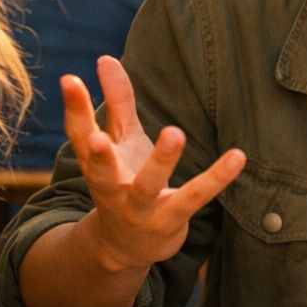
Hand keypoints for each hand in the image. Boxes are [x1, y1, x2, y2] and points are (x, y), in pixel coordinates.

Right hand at [61, 56, 244, 270]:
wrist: (126, 247)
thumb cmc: (123, 181)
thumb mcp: (119, 142)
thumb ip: (116, 102)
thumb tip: (105, 58)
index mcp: (96, 165)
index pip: (78, 135)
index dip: (74, 108)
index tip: (69, 78)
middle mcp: (111, 188)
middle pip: (101, 171)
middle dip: (98, 155)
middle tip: (97, 137)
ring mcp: (139, 207)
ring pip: (148, 185)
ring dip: (160, 161)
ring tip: (174, 133)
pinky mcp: (171, 218)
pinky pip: (194, 197)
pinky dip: (216, 178)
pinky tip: (237, 157)